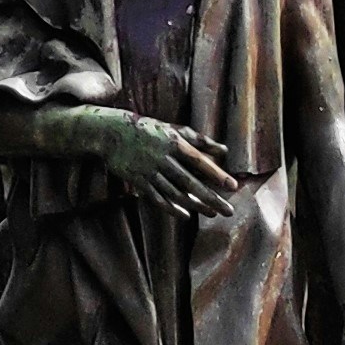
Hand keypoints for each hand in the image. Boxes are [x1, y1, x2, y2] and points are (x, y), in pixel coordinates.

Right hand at [90, 113, 239, 223]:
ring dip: (195, 205)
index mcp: (173, 143)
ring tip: (212, 213)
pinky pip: (157, 197)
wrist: (111, 132)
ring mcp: (149, 171)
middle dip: (211, 197)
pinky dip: (171, 207)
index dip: (216, 174)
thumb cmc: (147, 129)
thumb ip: (199, 140)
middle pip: (190, 182)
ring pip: (175, 192)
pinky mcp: (138, 181)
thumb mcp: (173, 129)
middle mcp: (162, 158)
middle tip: (228, 211)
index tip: (233, 186)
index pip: (199, 161)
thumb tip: (224, 150)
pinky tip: (186, 215)